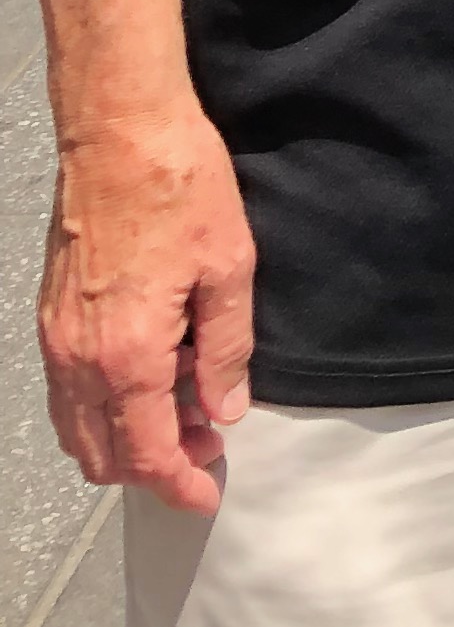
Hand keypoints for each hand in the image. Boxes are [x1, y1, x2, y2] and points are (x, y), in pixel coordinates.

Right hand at [37, 108, 257, 512]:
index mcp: (127, 356)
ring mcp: (57, 339)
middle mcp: (80, 359)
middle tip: (207, 442)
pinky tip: (151, 370)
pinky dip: (104, 404)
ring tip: (185, 404)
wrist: (120, 130)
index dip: (179, 484)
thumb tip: (226, 407)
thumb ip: (227, 348)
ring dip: (126, 437)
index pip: (147, 455)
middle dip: (155, 465)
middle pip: (104, 456)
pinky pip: (68, 391)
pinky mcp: (51, 316)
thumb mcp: (229, 266)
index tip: (207, 496)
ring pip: (79, 429)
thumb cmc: (179, 186)